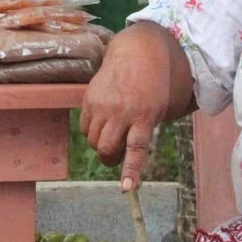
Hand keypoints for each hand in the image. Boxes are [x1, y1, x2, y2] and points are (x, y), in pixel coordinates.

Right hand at [80, 27, 171, 188]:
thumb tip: (126, 158)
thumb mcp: (157, 109)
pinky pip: (84, 127)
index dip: (130, 170)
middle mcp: (122, 111)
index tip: (126, 187)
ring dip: (100, 146)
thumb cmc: (152, 87)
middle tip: (115, 158)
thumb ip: (143, 132)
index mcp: (144, 115)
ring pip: (93, 141)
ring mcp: (103, 105)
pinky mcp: (89, 99)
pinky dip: (91, 132)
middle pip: (107, 148)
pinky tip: (102, 122)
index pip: (136, 148)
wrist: (138, 53)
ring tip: (110, 136)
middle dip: (110, 159)